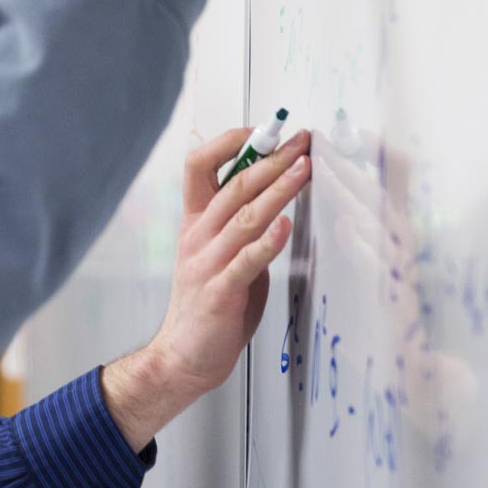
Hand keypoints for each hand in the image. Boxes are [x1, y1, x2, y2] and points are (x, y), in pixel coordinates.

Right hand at [101, 125, 312, 449]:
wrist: (182, 357)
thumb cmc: (207, 306)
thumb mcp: (220, 254)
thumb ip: (241, 227)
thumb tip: (276, 197)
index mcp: (194, 222)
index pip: (199, 166)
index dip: (229, 142)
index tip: (263, 130)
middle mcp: (198, 236)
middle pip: (234, 184)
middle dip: (271, 158)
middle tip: (302, 142)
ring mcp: (207, 263)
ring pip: (244, 215)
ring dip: (278, 189)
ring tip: (304, 169)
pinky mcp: (220, 291)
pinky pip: (246, 260)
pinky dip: (267, 240)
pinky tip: (285, 223)